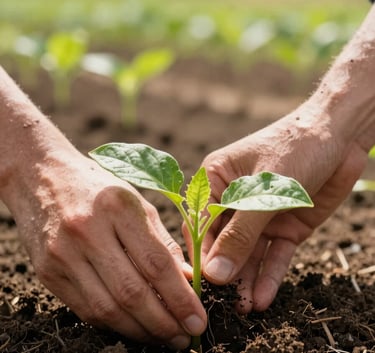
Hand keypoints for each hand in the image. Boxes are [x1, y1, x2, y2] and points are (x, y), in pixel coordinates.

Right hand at [5, 151, 205, 348]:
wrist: (43, 177)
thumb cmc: (100, 188)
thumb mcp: (137, 203)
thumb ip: (163, 242)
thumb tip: (188, 281)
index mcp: (118, 207)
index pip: (156, 263)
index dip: (181, 298)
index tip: (198, 321)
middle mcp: (88, 231)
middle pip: (132, 292)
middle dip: (164, 323)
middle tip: (186, 338)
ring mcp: (63, 254)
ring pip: (108, 309)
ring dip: (140, 331)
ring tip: (164, 338)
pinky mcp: (47, 272)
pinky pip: (86, 310)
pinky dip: (114, 324)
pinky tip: (134, 327)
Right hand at [186, 112, 368, 313]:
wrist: (340, 138)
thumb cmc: (294, 148)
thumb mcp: (263, 190)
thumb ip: (239, 234)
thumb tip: (215, 272)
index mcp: (216, 180)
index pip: (200, 224)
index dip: (201, 255)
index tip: (201, 286)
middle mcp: (234, 201)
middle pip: (223, 243)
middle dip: (224, 273)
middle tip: (223, 305)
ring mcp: (259, 216)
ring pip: (248, 254)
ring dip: (246, 281)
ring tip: (244, 309)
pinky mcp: (283, 227)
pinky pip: (274, 255)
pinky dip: (270, 275)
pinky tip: (264, 298)